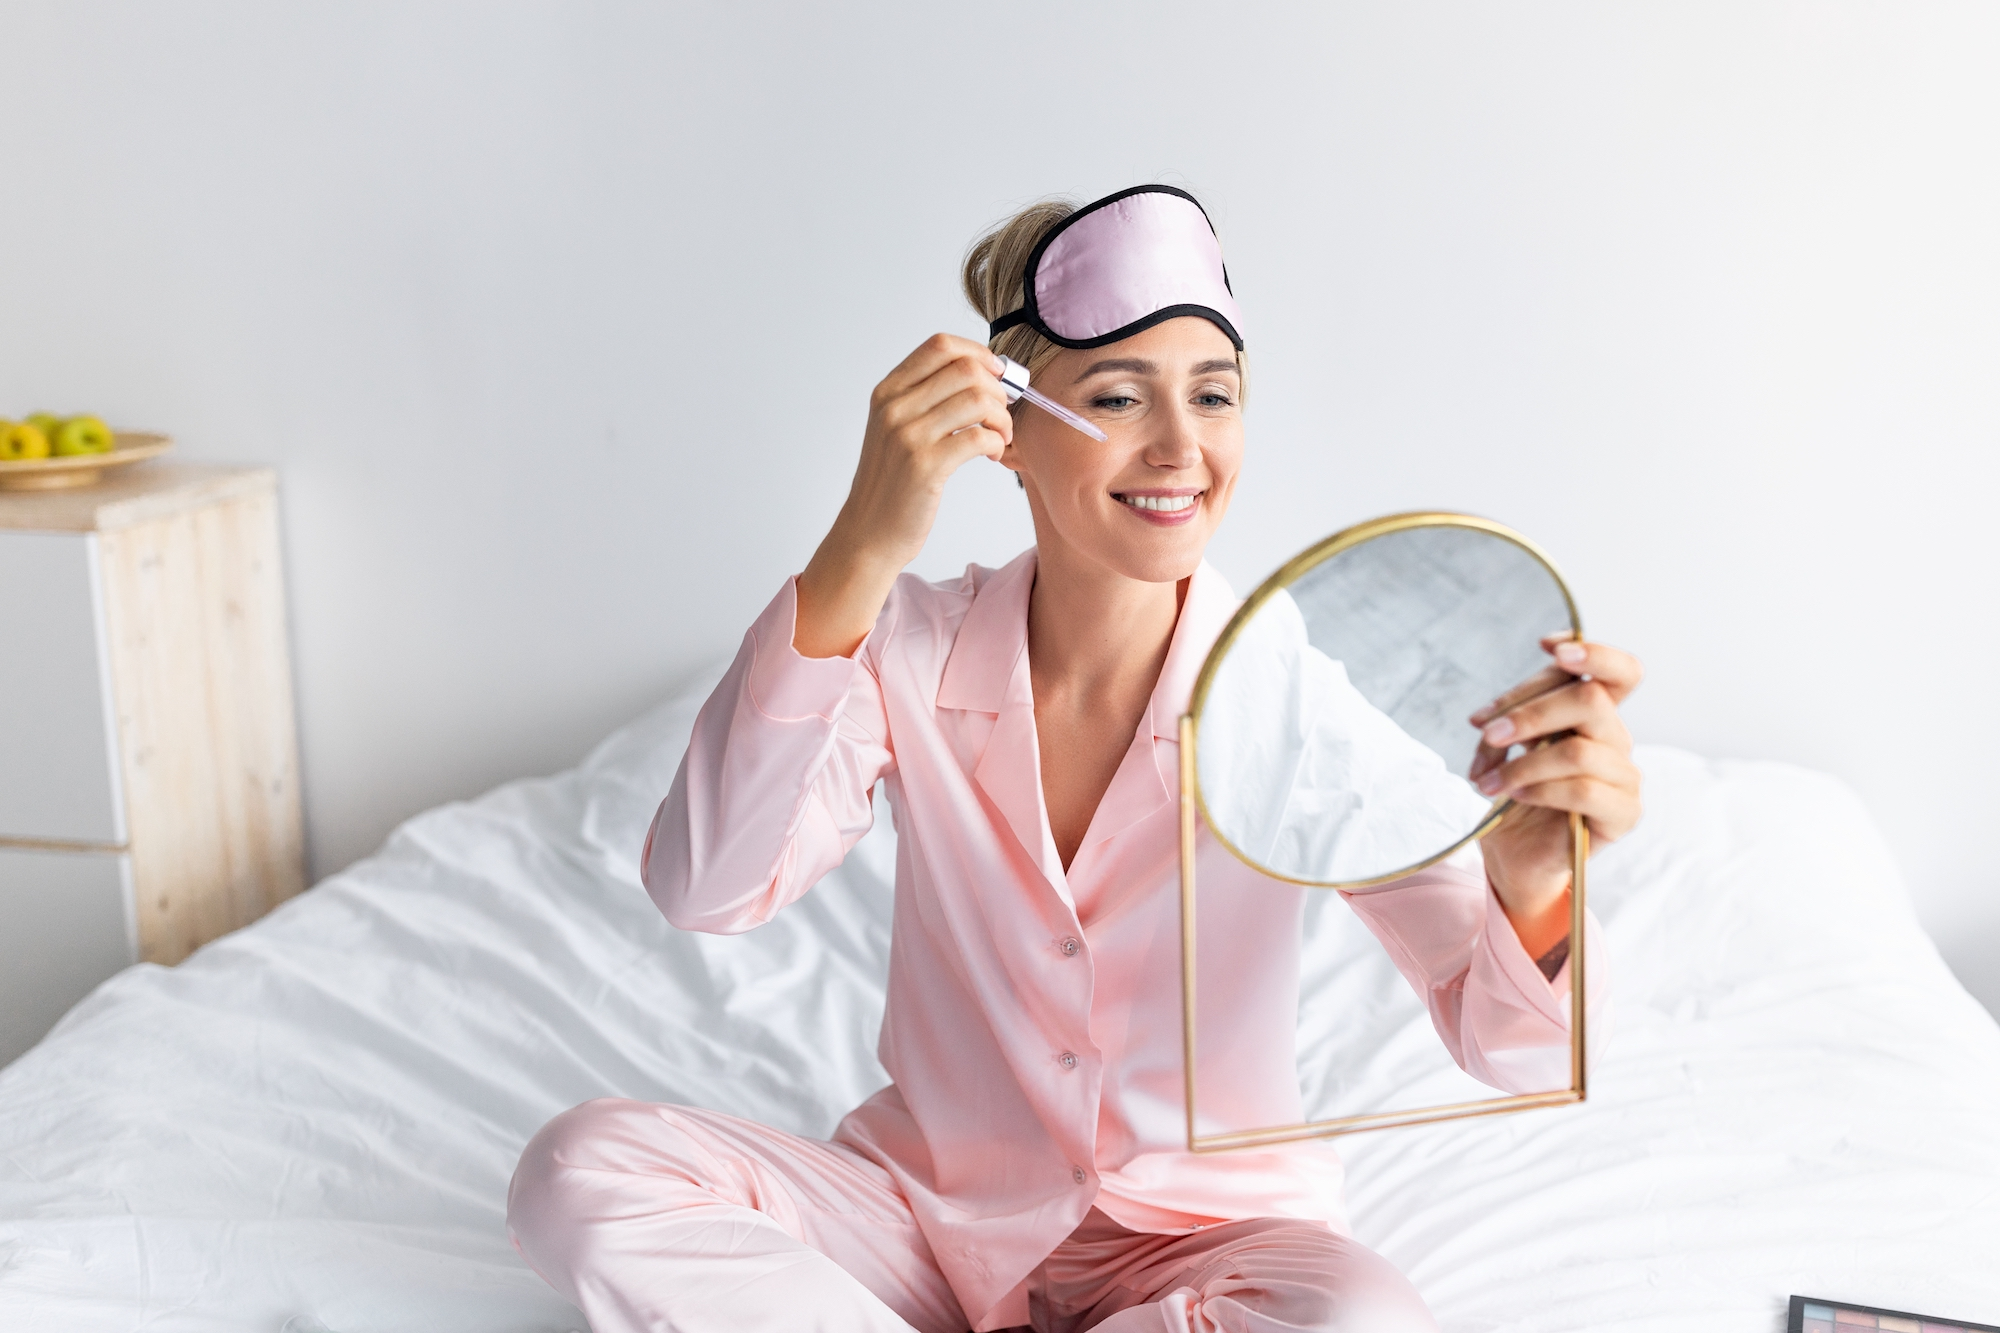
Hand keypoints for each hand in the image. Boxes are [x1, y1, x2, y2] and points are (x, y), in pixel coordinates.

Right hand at [795, 334, 1014, 657]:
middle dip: (997, 389)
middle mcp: (895, 408)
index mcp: (888, 392)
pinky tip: (994, 454)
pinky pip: (980, 436)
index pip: (940, 346)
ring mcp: (908, 436)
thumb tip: (982, 374)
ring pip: (978, 399)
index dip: (979, 354)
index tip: (997, 374)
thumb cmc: (892, 483)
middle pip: (966, 369)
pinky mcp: (926, 466)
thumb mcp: (896, 430)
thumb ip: (926, 399)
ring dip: (1002, 417)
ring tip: (1001, 437)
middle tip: (1003, 413)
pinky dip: (998, 442)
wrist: (869, 532)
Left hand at [1467, 637, 1643, 961]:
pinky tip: (1514, 795)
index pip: (1619, 672)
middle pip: (1590, 700)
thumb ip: (1509, 720)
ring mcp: (1625, 776)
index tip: (1548, 645)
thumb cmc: (1510, 795)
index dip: (1593, 651)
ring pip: (1580, 750)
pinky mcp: (1623, 814)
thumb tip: (1492, 717)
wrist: (1514, 855)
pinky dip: (1540, 789)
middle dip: (1530, 710)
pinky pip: (1584, 790)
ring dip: (1524, 761)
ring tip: (1490, 780)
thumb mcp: (1502, 747)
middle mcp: (1615, 740)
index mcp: (1593, 716)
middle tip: (1486, 731)